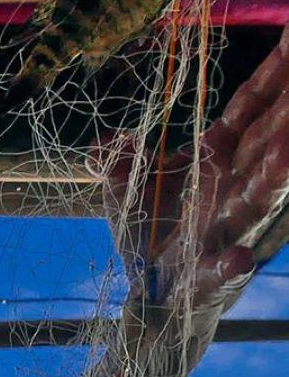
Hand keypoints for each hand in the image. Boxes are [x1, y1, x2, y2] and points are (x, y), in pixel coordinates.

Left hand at [100, 25, 288, 311]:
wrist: (154, 299)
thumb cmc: (148, 236)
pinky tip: (240, 261)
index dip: (275, 77)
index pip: (253, 111)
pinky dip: (232, 267)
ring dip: (279, 175)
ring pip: (262, 200)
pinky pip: (225, 271)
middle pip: (272, 142)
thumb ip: (116, 162)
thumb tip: (104, 143)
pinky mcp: (214, 276)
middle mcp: (235, 189)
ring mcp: (230, 231)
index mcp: (218, 161)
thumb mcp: (124, 190)